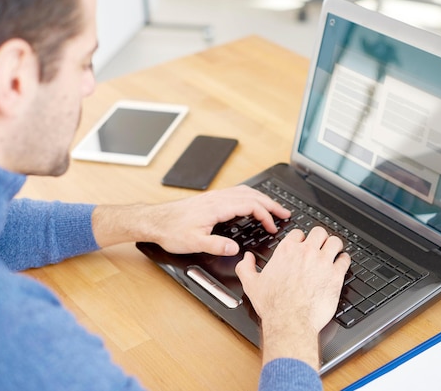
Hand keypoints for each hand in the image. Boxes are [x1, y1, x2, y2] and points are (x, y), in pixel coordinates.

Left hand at [92, 185, 289, 255]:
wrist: (155, 220)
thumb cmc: (171, 230)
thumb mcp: (194, 242)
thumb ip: (216, 245)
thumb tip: (234, 248)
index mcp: (217, 206)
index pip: (250, 205)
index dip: (265, 215)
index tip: (272, 227)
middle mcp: (218, 198)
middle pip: (252, 195)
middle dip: (271, 204)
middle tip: (285, 213)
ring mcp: (215, 196)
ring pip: (245, 192)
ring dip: (262, 199)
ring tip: (274, 208)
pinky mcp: (211, 199)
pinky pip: (237, 193)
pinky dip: (251, 197)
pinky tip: (252, 204)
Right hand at [235, 226, 349, 369]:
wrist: (290, 322)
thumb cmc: (273, 305)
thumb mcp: (251, 284)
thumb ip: (246, 267)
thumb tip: (246, 258)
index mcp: (287, 251)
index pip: (298, 233)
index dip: (301, 239)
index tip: (302, 245)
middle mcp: (306, 252)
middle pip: (319, 232)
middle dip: (320, 238)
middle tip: (320, 245)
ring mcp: (323, 262)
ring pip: (335, 242)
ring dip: (335, 245)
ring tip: (334, 250)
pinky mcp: (335, 275)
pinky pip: (345, 259)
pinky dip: (344, 260)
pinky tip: (341, 263)